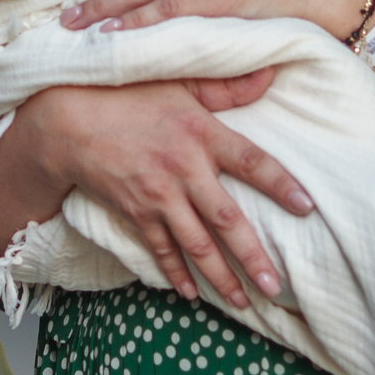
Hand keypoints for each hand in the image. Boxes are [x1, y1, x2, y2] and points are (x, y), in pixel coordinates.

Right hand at [17, 79, 312, 308]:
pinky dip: (176, 274)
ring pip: (197, 245)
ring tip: (244, 302)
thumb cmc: (127, 93)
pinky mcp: (135, 212)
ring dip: (221, 278)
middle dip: (253, 259)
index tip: (307, 207)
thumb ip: (226, 84)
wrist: (68, 120)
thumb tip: (271, 71)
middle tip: (277, 288)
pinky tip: (192, 294)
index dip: (281, 184)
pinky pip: (161, 250)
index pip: (251, 162)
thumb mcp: (179, 81)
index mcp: (201, 133)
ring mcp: (158, 196)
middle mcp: (183, 169)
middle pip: (227, 221)